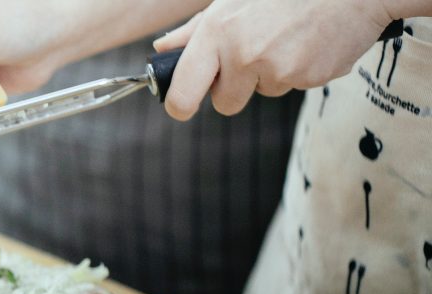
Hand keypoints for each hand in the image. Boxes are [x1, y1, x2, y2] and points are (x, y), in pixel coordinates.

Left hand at [154, 0, 391, 119]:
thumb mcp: (232, 0)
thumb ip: (195, 30)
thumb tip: (163, 50)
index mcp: (217, 33)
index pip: (182, 94)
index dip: (180, 105)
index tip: (183, 106)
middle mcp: (243, 54)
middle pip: (225, 103)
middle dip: (235, 89)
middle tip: (253, 56)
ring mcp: (277, 68)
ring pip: (263, 92)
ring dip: (271, 73)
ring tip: (288, 36)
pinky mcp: (308, 77)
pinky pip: (294, 85)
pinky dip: (300, 68)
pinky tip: (309, 40)